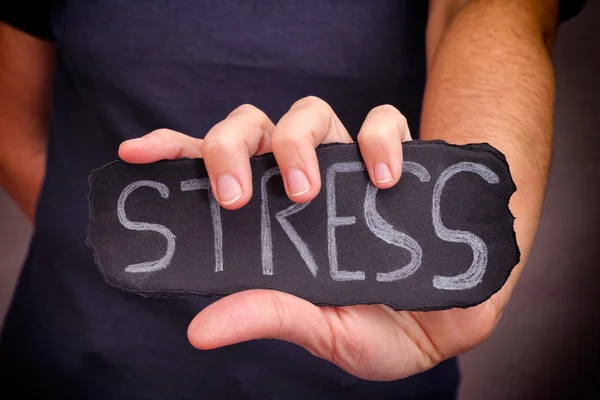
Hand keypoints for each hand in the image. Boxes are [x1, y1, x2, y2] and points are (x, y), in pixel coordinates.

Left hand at [119, 96, 499, 380]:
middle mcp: (305, 183)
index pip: (216, 168)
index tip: (136, 153)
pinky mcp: (400, 161)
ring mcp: (350, 167)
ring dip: (299, 140)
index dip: (174, 151)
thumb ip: (268, 315)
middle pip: (254, 127)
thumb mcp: (321, 330)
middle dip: (232, 145)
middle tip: (236, 197)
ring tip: (308, 192)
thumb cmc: (380, 327)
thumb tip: (200, 329)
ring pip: (310, 112)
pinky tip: (382, 179)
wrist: (450, 322)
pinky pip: (386, 122)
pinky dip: (379, 140)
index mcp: (275, 218)